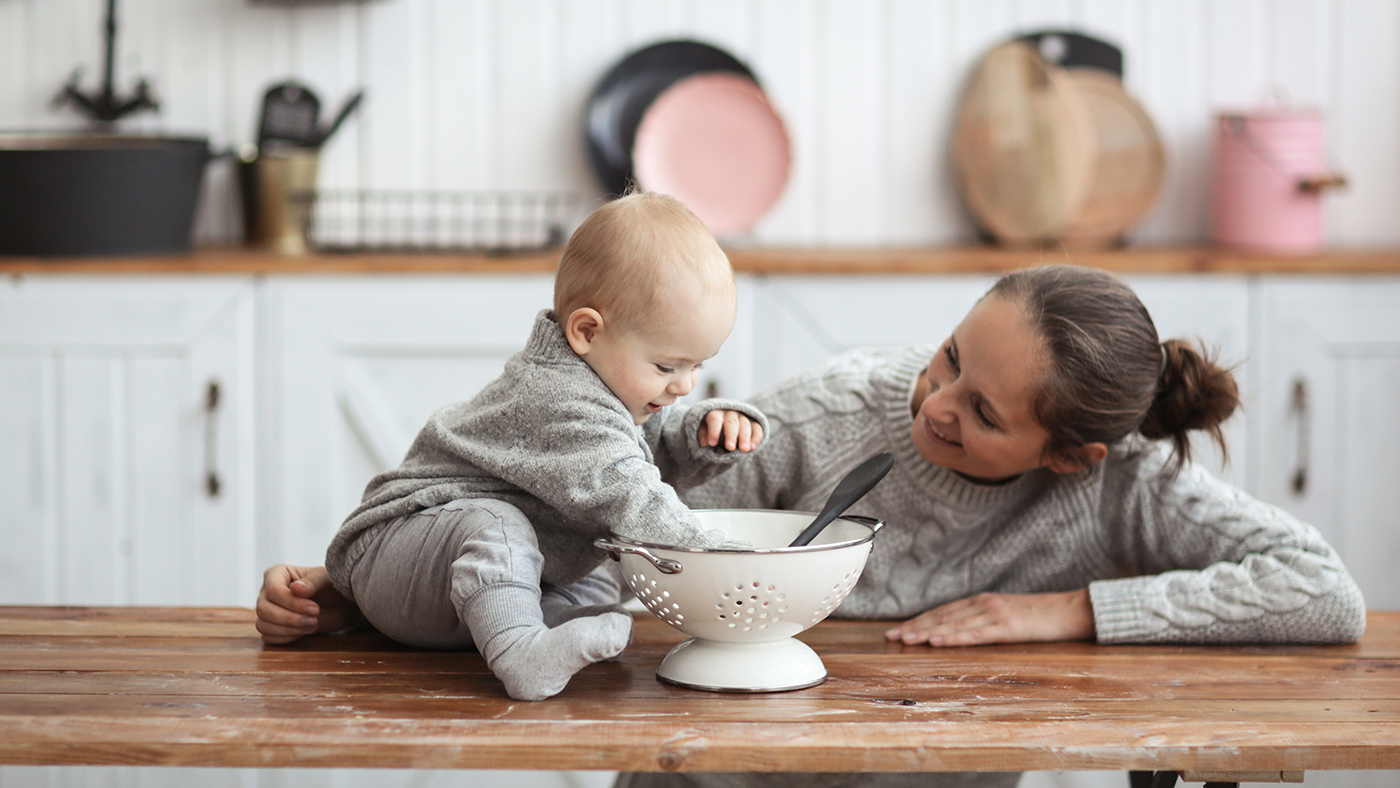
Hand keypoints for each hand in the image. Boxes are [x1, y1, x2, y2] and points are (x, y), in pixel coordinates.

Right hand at [254, 564, 362, 644]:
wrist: (337, 603)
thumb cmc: (330, 585)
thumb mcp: (326, 578)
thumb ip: (312, 581)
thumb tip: (295, 588)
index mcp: (277, 573)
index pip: (273, 590)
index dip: (292, 603)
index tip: (315, 608)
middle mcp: (266, 591)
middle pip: (263, 610)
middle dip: (290, 619)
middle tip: (314, 620)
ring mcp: (266, 609)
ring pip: (263, 625)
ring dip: (289, 630)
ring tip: (312, 625)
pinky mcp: (270, 625)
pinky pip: (267, 637)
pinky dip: (286, 638)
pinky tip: (304, 631)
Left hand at [698, 409, 763, 451]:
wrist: (724, 427)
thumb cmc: (711, 431)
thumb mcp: (704, 431)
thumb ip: (703, 435)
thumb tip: (704, 442)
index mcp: (716, 413)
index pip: (715, 419)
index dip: (713, 431)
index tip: (712, 444)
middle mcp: (730, 413)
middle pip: (731, 422)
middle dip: (731, 435)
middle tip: (730, 447)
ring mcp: (743, 417)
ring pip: (745, 424)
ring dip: (745, 437)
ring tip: (744, 450)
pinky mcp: (754, 423)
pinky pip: (757, 428)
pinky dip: (756, 437)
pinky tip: (752, 448)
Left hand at [884, 590, 1094, 646]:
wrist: (1072, 610)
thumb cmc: (1041, 616)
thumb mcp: (1007, 616)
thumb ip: (984, 621)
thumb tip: (960, 632)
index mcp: (982, 602)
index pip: (942, 612)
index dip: (918, 621)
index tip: (897, 630)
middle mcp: (983, 604)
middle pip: (941, 617)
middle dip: (914, 626)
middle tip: (890, 637)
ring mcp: (994, 614)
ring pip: (952, 624)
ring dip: (926, 632)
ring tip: (905, 639)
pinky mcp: (1007, 627)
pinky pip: (974, 633)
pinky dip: (952, 637)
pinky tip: (936, 641)